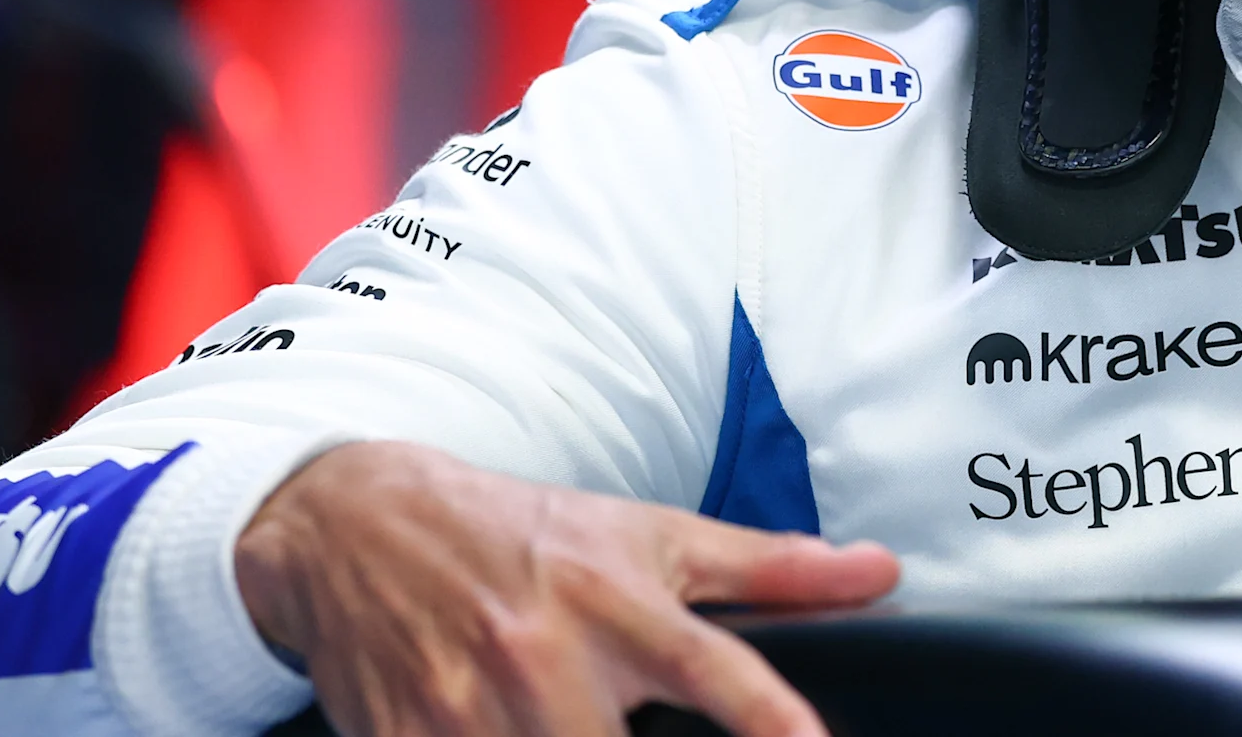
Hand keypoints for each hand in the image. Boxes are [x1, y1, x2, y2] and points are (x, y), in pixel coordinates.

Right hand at [236, 441, 899, 735]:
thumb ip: (770, 566)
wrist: (360, 526)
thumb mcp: (649, 534)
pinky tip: (503, 728)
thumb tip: (881, 571)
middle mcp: (548, 657)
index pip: (718, 671)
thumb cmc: (527, 535)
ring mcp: (469, 710)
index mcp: (620, 604)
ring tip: (565, 721)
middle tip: (626, 724)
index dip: (773, 722)